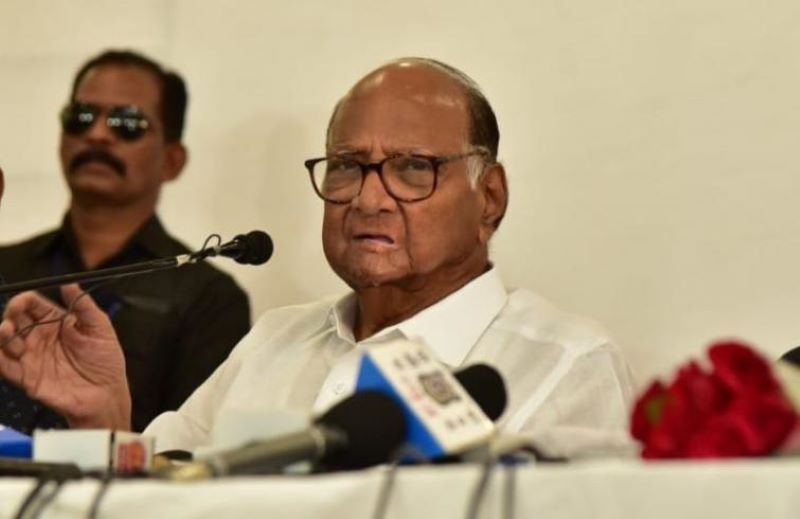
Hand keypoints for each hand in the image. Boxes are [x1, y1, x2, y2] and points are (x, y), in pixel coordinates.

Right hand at [0, 284, 130, 429]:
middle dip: (10, 315)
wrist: (106, 395)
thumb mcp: (101, 328)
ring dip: (2, 334)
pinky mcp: (26, 377)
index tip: (23, 301)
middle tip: (12, 316)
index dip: (24, 300)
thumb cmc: (106, 362)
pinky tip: (0, 351)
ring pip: (5, 341)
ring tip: (8, 332)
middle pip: (15, 319)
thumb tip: (69, 283)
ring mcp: (31, 357)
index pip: (33, 305)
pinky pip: (4, 366)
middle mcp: (40, 338)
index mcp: (56, 323)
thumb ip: (84, 306)